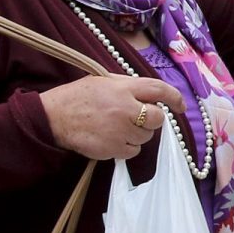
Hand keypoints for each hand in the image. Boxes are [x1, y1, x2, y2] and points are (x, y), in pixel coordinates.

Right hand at [41, 75, 185, 160]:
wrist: (52, 117)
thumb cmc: (78, 97)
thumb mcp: (103, 81)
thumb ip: (129, 86)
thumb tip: (153, 95)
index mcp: (124, 88)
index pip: (159, 90)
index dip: (175, 98)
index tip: (181, 106)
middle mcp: (125, 108)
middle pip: (158, 118)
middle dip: (153, 120)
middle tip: (138, 119)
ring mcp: (119, 130)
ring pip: (146, 137)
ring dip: (138, 134)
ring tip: (118, 128)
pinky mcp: (112, 148)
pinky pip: (133, 151)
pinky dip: (127, 147)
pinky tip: (112, 139)